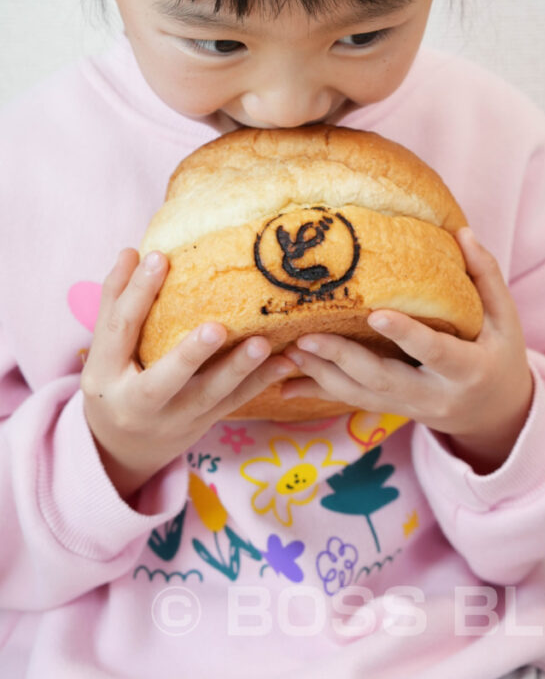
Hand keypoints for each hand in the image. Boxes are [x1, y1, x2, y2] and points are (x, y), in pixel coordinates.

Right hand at [81, 248, 295, 501]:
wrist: (123, 448)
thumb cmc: (115, 379)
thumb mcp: (105, 347)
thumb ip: (117, 301)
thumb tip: (130, 251)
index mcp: (105, 374)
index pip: (120, 330)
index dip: (137, 294)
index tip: (160, 257)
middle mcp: (137, 403)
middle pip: (163, 381)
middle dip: (189, 357)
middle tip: (216, 328)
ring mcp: (173, 418)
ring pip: (208, 397)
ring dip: (238, 370)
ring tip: (262, 343)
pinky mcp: (203, 423)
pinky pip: (234, 403)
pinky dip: (260, 383)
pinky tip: (285, 362)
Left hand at [280, 228, 533, 473]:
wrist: (495, 414)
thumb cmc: (500, 355)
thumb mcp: (505, 320)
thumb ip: (485, 276)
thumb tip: (462, 232)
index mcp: (468, 370)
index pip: (434, 352)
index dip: (406, 335)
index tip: (375, 314)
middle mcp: (435, 395)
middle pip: (384, 380)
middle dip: (344, 360)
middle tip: (307, 338)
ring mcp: (410, 407)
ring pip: (362, 396)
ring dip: (322, 376)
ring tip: (289, 352)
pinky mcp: (391, 409)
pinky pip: (351, 402)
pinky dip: (318, 392)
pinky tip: (286, 383)